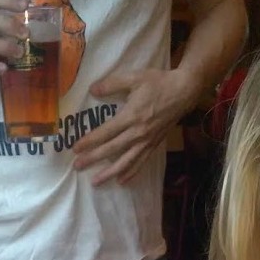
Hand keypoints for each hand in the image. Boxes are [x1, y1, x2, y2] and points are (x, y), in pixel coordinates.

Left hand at [72, 68, 196, 185]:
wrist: (184, 91)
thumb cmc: (159, 83)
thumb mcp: (135, 77)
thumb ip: (112, 84)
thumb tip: (93, 90)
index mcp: (131, 116)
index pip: (106, 132)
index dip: (90, 141)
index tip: (75, 148)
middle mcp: (138, 133)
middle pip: (112, 150)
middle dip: (93, 159)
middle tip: (77, 166)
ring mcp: (147, 141)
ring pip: (126, 162)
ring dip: (110, 173)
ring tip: (96, 182)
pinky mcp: (154, 145)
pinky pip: (141, 162)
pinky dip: (131, 173)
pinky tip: (121, 181)